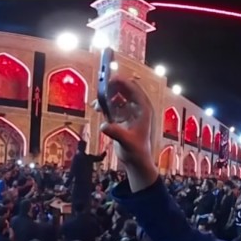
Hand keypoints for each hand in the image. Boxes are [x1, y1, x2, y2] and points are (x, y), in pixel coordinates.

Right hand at [93, 76, 157, 191]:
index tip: (111, 79)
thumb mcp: (126, 141)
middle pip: (125, 90)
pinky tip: (97, 108)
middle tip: (100, 89)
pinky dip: (105, 105)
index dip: (123, 83)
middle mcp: (137, 108)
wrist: (135, 160)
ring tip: (97, 104)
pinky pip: (112, 106)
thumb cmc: (136, 151)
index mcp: (143, 109)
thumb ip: (116, 132)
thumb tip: (104, 126)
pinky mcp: (122, 118)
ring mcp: (129, 112)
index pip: (134, 90)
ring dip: (107, 97)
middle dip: (112, 88)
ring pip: (117, 97)